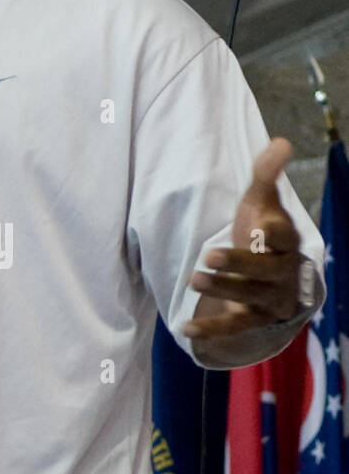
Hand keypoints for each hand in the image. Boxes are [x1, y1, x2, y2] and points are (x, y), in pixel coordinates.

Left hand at [182, 137, 303, 342]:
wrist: (274, 277)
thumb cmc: (263, 233)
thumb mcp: (262, 203)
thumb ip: (266, 175)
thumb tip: (281, 142)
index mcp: (286, 242)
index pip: (285, 237)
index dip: (273, 233)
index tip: (259, 226)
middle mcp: (283, 272)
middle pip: (265, 271)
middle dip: (238, 264)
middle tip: (208, 255)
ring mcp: (271, 299)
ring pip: (250, 298)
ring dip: (222, 289)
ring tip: (194, 279)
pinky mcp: (255, 320)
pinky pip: (235, 327)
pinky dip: (212, 330)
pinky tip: (186, 330)